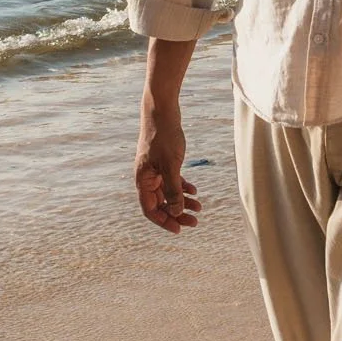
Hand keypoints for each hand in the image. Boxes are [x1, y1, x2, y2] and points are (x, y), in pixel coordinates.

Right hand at [135, 98, 201, 234]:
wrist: (162, 111)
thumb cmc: (164, 137)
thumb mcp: (171, 165)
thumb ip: (173, 190)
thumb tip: (176, 212)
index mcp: (142, 180)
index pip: (150, 209)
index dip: (164, 221)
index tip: (179, 229)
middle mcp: (146, 177)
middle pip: (160, 203)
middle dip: (176, 213)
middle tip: (194, 222)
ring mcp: (154, 170)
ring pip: (167, 193)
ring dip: (182, 201)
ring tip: (199, 208)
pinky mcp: (163, 162)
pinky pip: (172, 181)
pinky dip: (182, 187)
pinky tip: (194, 191)